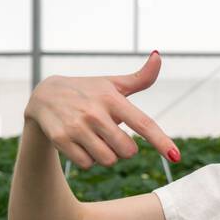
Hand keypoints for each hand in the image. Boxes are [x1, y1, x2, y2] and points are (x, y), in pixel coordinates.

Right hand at [25, 52, 178, 169]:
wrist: (44, 95)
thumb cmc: (87, 90)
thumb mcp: (112, 83)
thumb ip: (140, 77)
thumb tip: (158, 55)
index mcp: (112, 98)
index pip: (143, 123)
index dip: (161, 141)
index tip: (176, 156)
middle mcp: (95, 112)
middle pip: (127, 151)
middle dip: (124, 149)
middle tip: (112, 136)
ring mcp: (77, 126)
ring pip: (108, 160)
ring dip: (106, 155)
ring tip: (95, 139)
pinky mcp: (61, 139)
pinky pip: (87, 164)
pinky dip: (88, 159)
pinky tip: (81, 144)